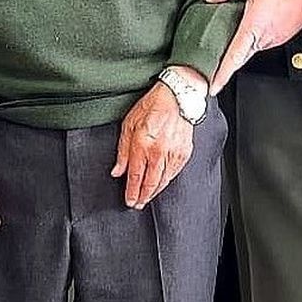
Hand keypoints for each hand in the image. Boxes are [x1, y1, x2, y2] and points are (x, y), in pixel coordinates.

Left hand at [110, 81, 195, 208]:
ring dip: (154, 192)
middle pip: (150, 183)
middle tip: (137, 204)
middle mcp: (159, 152)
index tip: (129, 201)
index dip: (131, 192)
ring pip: (163, 181)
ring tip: (147, 198)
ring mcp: (173, 153)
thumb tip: (117, 171)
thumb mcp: (129, 124)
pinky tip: (162, 184)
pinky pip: (174, 173)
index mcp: (142, 144)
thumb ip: (123, 150)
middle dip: (142, 197)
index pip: (135, 176)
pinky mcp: (184, 152)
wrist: (178, 96)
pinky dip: (167, 181)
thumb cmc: (152, 105)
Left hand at [203, 0, 301, 94]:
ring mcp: (273, 40)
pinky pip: (260, 43)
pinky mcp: (280, 37)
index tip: (212, 88)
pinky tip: (247, 31)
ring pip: (250, 49)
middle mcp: (264, 39)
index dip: (221, 75)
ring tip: (225, 45)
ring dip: (239, 48)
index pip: (234, 58)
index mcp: (253, 28)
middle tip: (210, 72)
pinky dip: (251, 41)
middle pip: (240, 57)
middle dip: (225, 66)